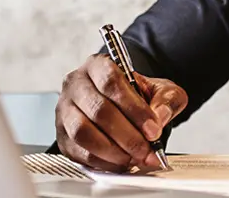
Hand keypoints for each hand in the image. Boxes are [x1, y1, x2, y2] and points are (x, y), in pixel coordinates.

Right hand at [55, 54, 187, 171]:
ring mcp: (65, 110)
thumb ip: (166, 99)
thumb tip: (159, 117)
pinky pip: (79, 152)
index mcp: (98, 65)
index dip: (134, 109)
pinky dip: (103, 162)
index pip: (112, 82)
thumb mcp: (161, 90)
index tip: (153, 129)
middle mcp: (76, 84)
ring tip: (134, 157)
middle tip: (147, 150)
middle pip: (99, 110)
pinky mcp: (62, 135)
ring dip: (113, 151)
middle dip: (128, 136)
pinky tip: (121, 162)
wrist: (123, 105)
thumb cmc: (137, 95)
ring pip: (84, 133)